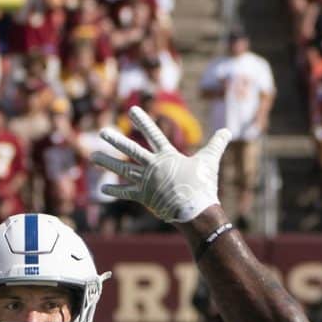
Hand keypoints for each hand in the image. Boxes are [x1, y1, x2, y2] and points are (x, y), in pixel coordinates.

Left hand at [90, 108, 231, 223]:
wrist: (196, 210)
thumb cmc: (203, 185)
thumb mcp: (210, 160)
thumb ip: (217, 143)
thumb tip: (228, 130)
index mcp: (167, 156)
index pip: (153, 133)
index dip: (142, 121)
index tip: (131, 110)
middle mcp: (153, 166)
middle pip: (131, 149)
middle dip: (116, 140)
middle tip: (102, 132)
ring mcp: (146, 181)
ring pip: (123, 169)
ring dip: (107, 162)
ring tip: (92, 156)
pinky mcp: (144, 197)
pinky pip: (126, 193)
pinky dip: (114, 192)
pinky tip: (102, 190)